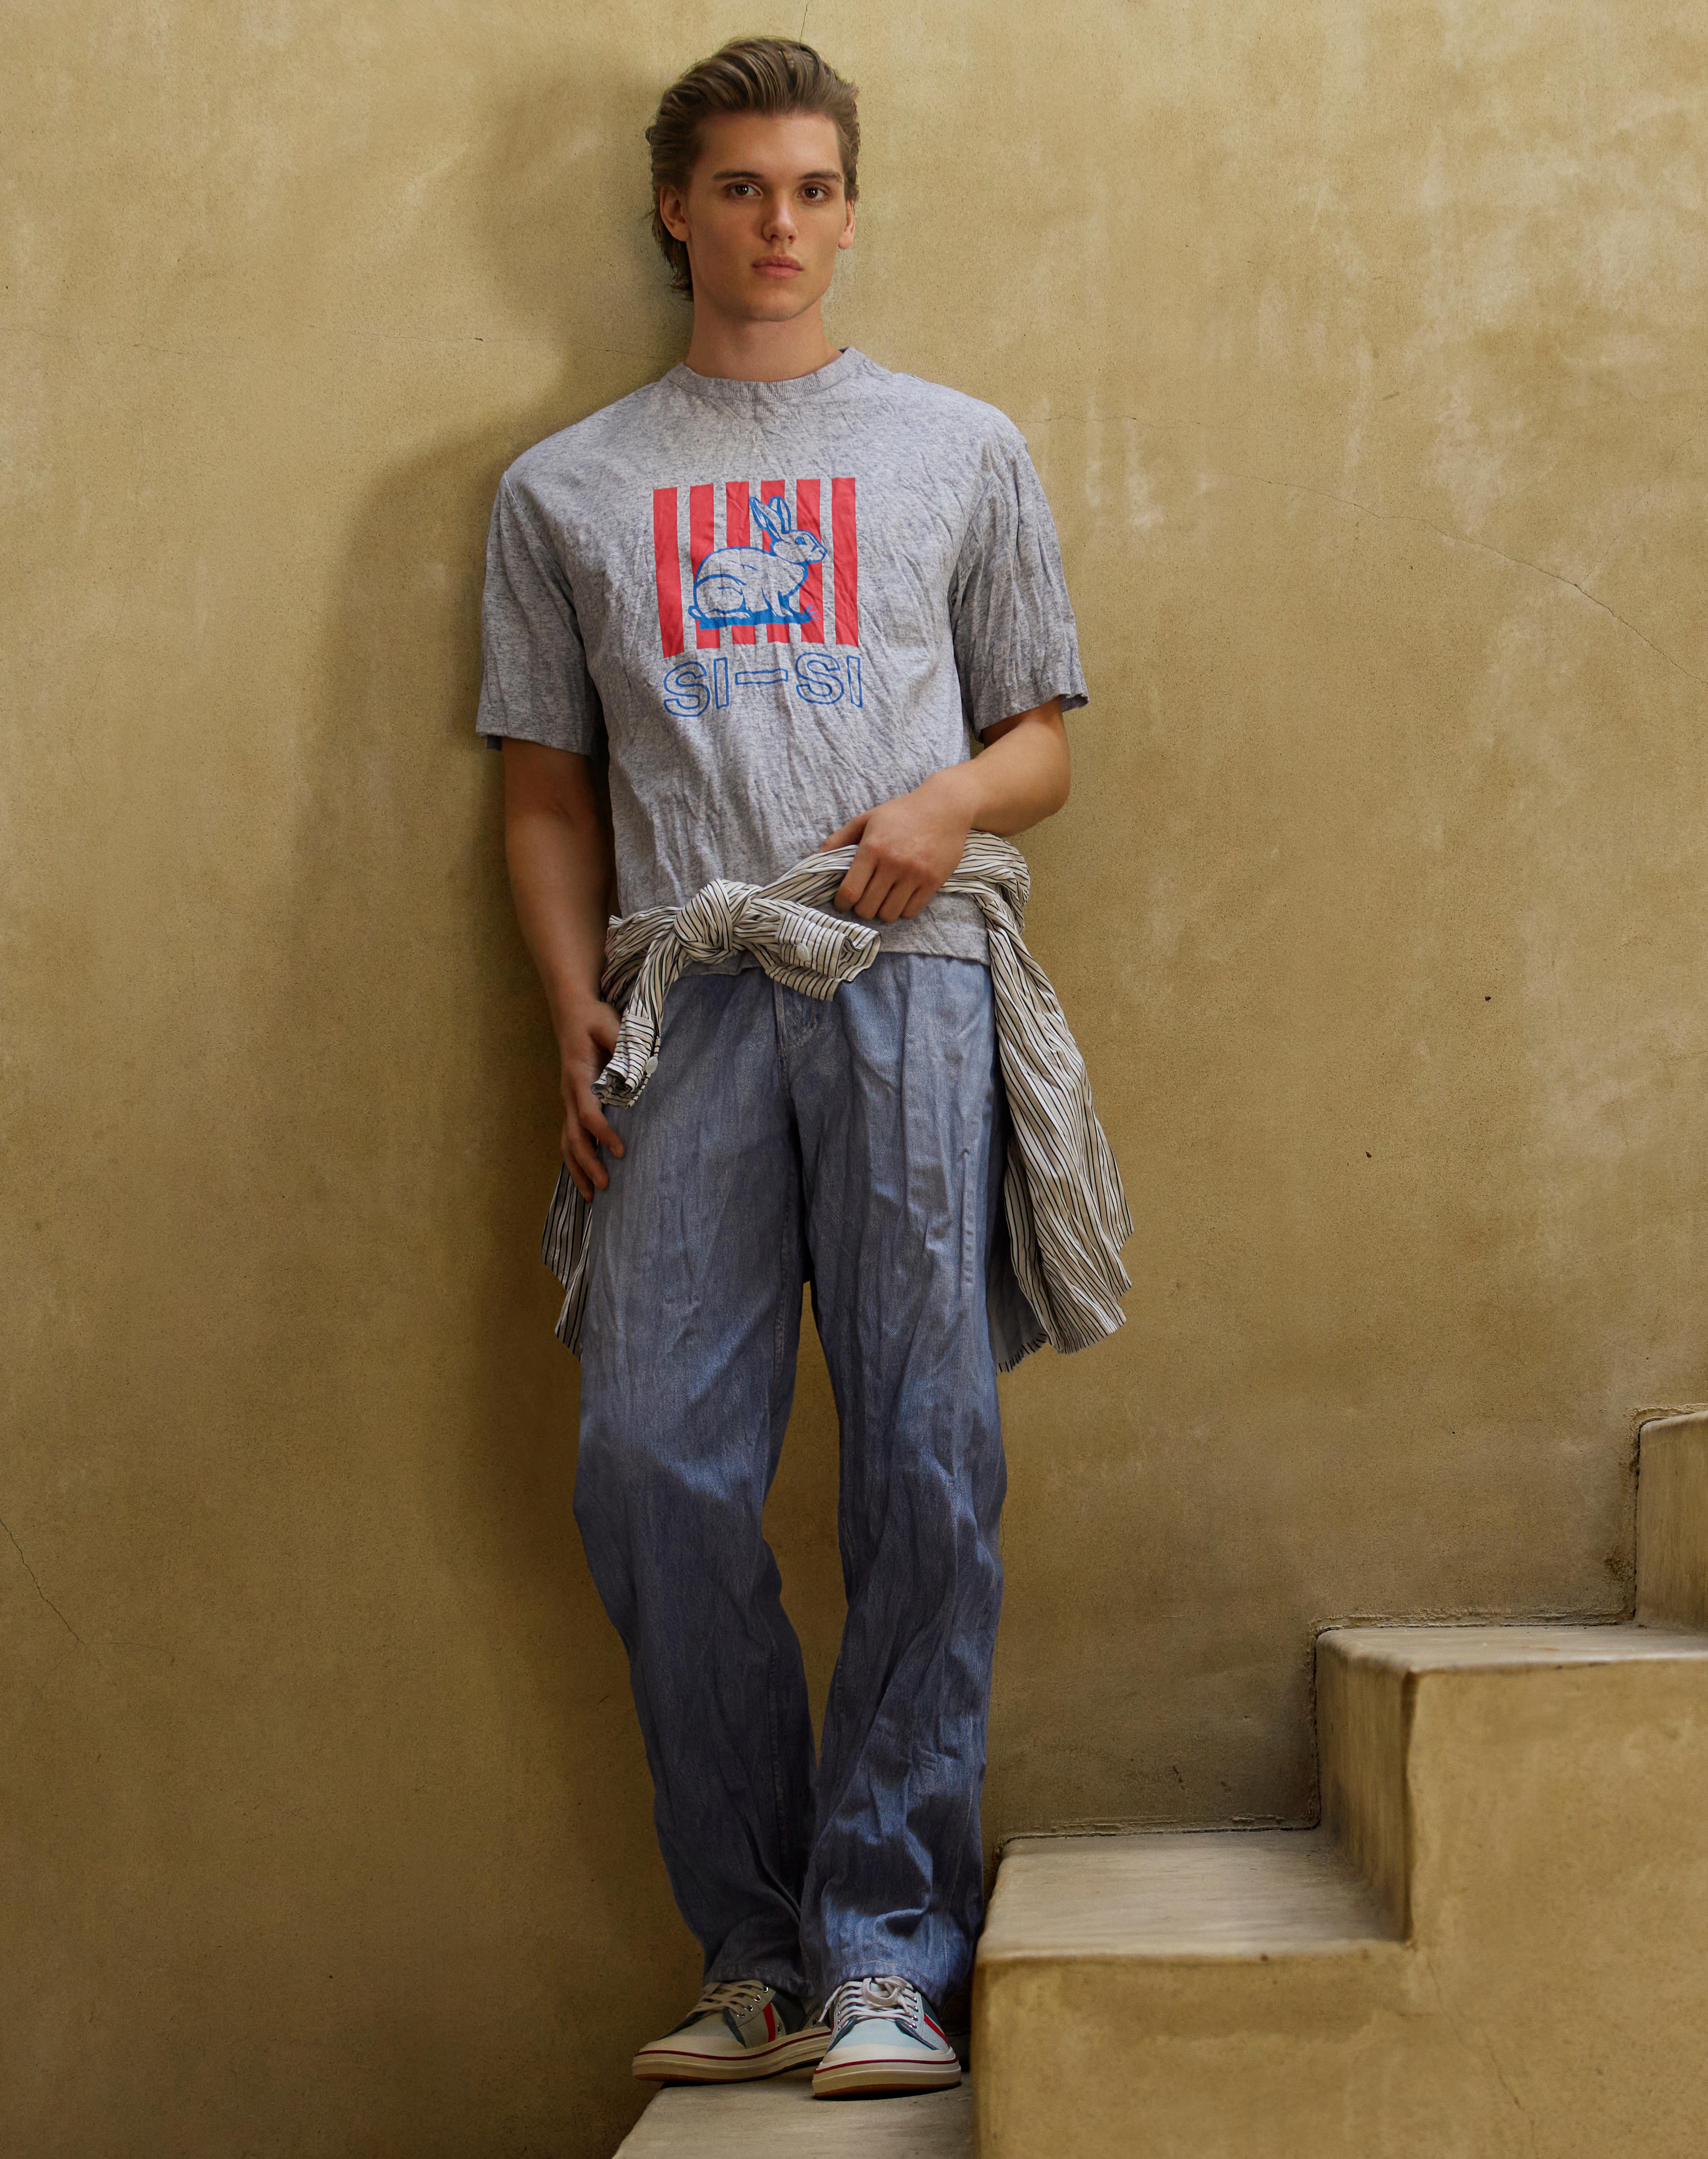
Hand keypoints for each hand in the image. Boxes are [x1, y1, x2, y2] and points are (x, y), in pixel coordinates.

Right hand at [558, 996, 624, 1199]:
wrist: (572, 1011)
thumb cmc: (594, 1019)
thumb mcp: (610, 1025)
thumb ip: (623, 1047)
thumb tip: (639, 1072)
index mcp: (579, 1077)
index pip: (587, 1114)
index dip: (603, 1134)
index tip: (621, 1152)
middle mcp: (569, 1094)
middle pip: (574, 1138)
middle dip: (588, 1164)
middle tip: (606, 1187)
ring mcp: (568, 1100)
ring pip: (567, 1143)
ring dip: (578, 1170)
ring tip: (591, 1197)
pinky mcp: (572, 1103)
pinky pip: (569, 1137)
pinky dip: (576, 1160)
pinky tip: (586, 1178)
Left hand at [822, 768, 976, 921]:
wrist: (944, 806)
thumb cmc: (902, 812)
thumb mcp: (867, 818)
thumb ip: (839, 839)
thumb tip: (815, 858)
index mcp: (872, 848)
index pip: (850, 891)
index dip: (842, 904)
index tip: (843, 903)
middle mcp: (893, 863)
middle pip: (867, 908)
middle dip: (861, 909)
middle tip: (864, 900)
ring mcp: (914, 874)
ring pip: (889, 914)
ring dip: (882, 911)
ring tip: (883, 900)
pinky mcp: (933, 881)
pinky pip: (911, 912)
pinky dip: (903, 910)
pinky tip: (901, 898)